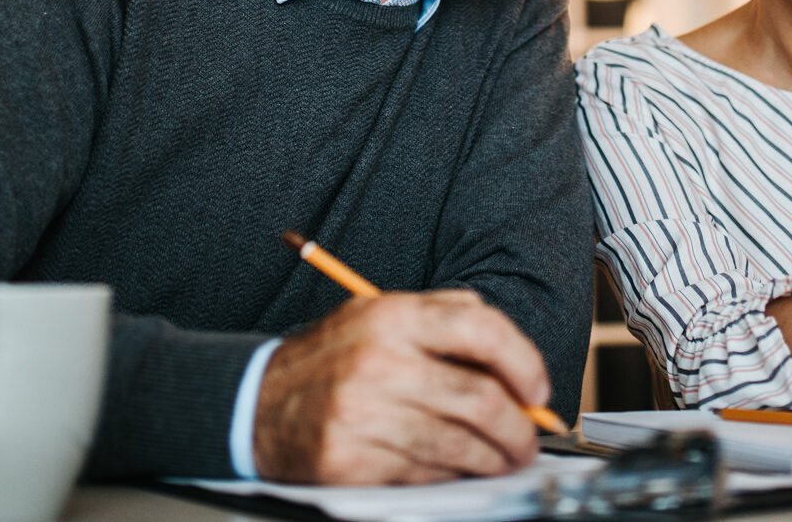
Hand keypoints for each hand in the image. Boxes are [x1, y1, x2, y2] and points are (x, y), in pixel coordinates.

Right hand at [252, 290, 551, 483]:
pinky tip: (460, 470)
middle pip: (478, 397)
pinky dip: (452, 476)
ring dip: (494, 458)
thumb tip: (513, 358)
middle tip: (530, 439)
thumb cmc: (334, 358)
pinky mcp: (350, 461)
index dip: (523, 361)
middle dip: (518, 427)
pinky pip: (423, 474)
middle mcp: (380, 362)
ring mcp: (363, 414)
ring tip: (505, 459)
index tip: (537, 389)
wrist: (254, 403)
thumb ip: (447, 318)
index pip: (481, 329)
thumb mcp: (383, 314)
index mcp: (394, 316)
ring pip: (457, 444)